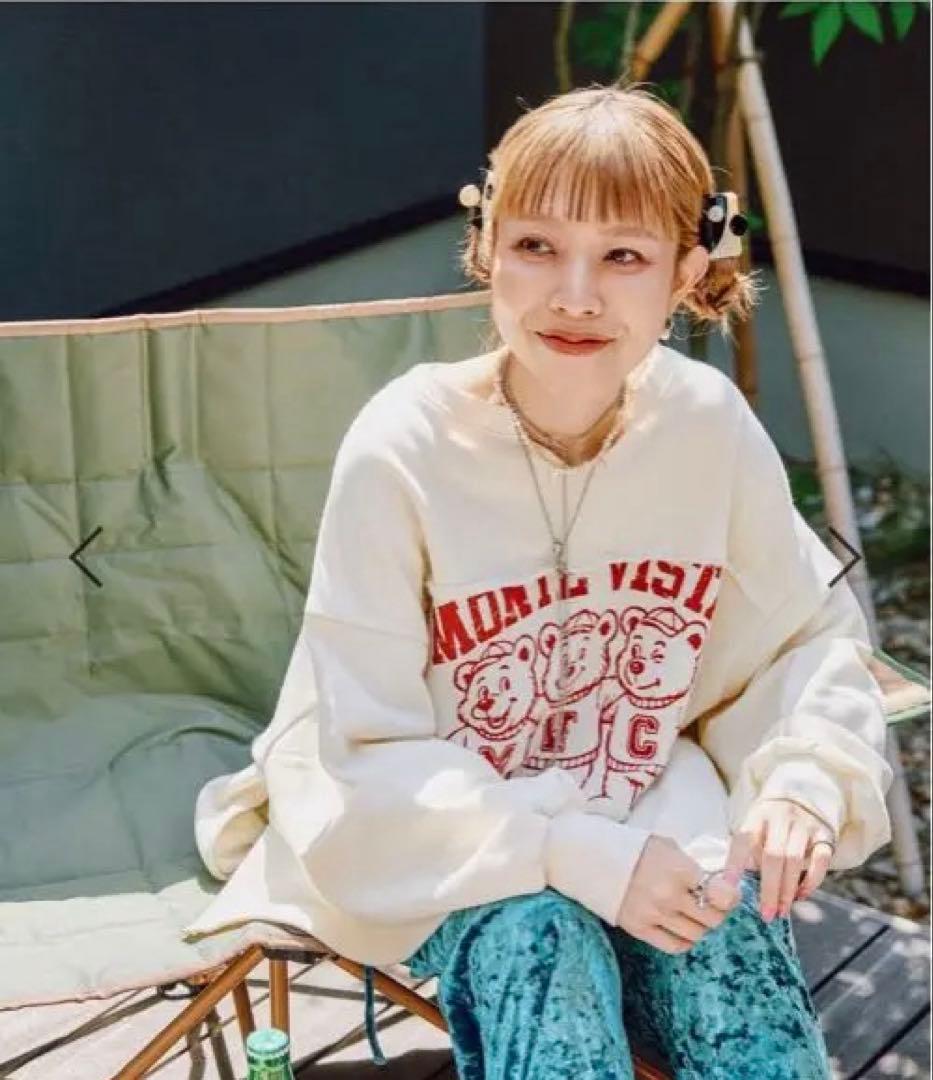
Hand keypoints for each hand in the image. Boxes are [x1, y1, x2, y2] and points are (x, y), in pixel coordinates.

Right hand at [615, 834, 742, 954]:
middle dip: (717, 912)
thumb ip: (693, 865)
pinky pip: (674, 946)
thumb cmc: (634, 847)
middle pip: (712, 918)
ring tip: (692, 915)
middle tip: (711, 905)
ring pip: (696, 934)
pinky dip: (684, 941)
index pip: (721, 894)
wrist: (591, 857)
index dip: (730, 897)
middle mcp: (669, 895)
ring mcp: (653, 914)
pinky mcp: (639, 928)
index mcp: (678, 869)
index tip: (728, 895)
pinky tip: (681, 929)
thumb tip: (720, 884)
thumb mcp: (667, 845)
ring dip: (700, 927)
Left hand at [722, 798, 835, 922]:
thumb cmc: (772, 823)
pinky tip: (801, 895)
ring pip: (794, 860)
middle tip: (765, 914)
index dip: (735, 863)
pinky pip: (820, 860)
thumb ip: (749, 854)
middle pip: (773, 855)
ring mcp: (804, 825)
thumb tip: (736, 889)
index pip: (743, 839)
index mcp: (757, 816)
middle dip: (769, 888)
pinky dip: (811, 881)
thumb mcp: (756, 828)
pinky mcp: (824, 834)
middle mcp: (780, 818)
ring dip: (787, 889)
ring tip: (781, 911)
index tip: (728, 888)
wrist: (804, 796)